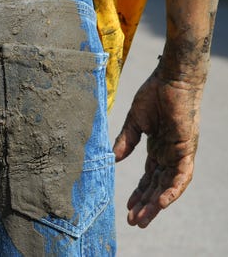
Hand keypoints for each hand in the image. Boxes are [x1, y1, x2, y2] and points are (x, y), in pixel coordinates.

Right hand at [113, 69, 200, 227]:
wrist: (171, 79)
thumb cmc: (154, 95)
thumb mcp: (133, 122)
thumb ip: (125, 141)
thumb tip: (113, 160)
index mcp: (157, 148)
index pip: (148, 178)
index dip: (138, 194)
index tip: (127, 208)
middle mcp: (169, 154)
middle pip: (157, 187)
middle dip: (145, 205)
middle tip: (134, 222)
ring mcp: (179, 153)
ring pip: (169, 186)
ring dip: (156, 204)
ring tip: (143, 219)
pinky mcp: (187, 149)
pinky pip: (182, 175)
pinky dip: (172, 190)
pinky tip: (160, 203)